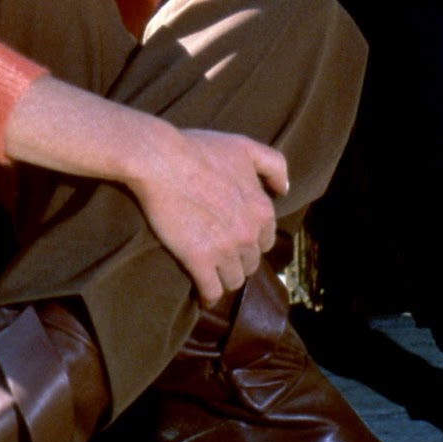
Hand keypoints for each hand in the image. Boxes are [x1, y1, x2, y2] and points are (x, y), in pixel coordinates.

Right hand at [3, 77, 287, 306]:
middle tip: (218, 252)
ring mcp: (225, 250)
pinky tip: (202, 292)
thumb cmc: (199, 150)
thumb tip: (284, 190)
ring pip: (234, 281)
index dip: (249, 239)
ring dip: (224, 278)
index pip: (265, 240)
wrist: (159, 159)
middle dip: (238, 259)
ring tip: (210, 271)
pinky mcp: (199, 261)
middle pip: (250, 263)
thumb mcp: (244, 147)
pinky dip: (208, 294)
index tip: (233, 236)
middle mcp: (249, 233)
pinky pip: (212, 291)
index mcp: (262, 209)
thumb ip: (273, 165)